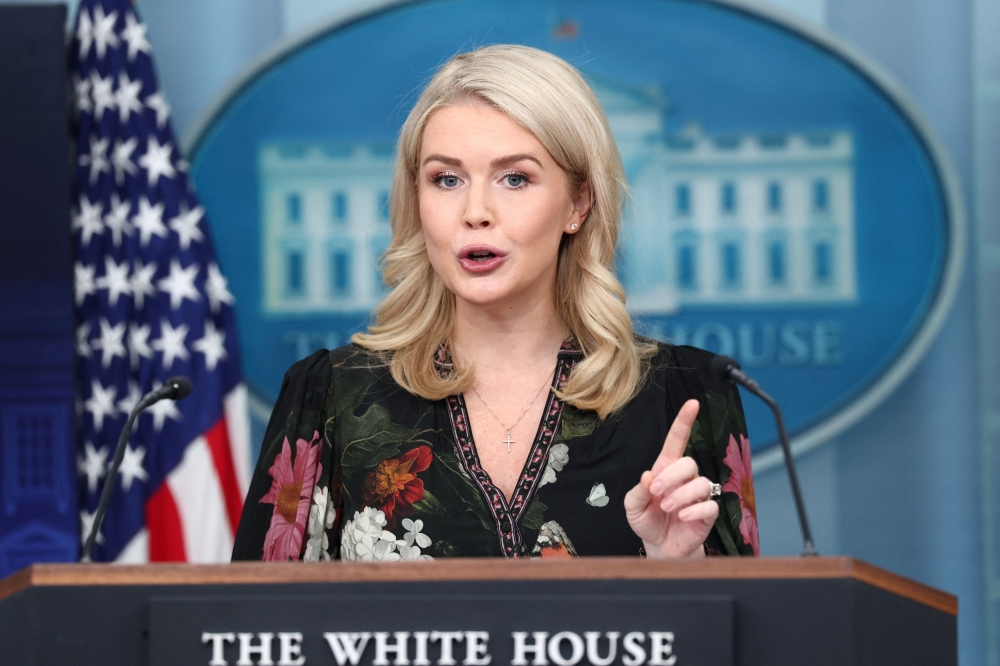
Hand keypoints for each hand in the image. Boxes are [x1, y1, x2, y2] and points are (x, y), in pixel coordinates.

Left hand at [624, 399, 717, 558]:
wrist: (658, 546)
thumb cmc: (647, 519)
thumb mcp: (632, 505)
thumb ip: (638, 490)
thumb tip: (648, 476)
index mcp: (666, 469)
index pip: (677, 440)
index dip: (684, 421)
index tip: (692, 403)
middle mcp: (685, 478)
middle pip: (688, 462)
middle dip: (671, 477)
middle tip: (656, 493)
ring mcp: (698, 495)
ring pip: (701, 483)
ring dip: (680, 495)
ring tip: (666, 508)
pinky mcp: (707, 514)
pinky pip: (710, 505)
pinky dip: (694, 510)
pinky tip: (682, 517)